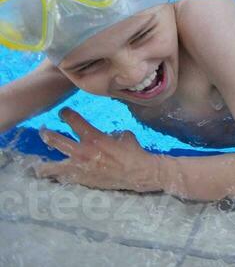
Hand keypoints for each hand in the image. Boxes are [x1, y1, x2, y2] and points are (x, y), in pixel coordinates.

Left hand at [34, 108, 158, 192]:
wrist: (137, 173)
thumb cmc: (132, 152)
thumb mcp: (122, 135)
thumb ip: (109, 134)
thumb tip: (106, 134)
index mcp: (93, 137)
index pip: (73, 121)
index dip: (66, 114)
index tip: (63, 112)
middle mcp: (81, 152)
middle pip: (54, 141)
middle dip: (45, 133)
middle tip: (43, 131)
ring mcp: (78, 168)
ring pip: (50, 168)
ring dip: (43, 165)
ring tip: (38, 164)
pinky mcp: (80, 180)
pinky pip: (62, 179)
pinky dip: (58, 177)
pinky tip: (56, 177)